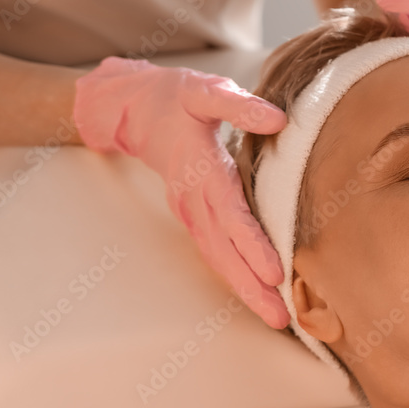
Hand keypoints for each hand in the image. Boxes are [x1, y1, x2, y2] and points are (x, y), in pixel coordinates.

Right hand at [73, 57, 290, 327]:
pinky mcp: (194, 216)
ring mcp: (191, 211)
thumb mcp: (205, 91)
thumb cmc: (175, 98)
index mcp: (201, 171)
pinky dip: (234, 275)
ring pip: (218, 257)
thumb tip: (278, 119)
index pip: (231, 214)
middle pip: (225, 249)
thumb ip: (238, 105)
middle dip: (251, 285)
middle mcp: (195, 199)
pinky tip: (255, 295)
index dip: (252, 245)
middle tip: (279, 316)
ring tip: (274, 317)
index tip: (274, 273)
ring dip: (244, 289)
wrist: (129, 109)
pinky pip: (214, 251)